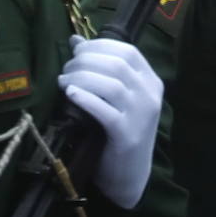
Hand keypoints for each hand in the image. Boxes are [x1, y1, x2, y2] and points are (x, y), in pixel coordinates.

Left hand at [59, 36, 163, 208]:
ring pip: (111, 84)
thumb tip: (76, 41)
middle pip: (118, 64)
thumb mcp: (116, 99)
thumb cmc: (118, 134)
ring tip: (63, 81)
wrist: (129, 175)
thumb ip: (103, 72)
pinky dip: (86, 99)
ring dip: (82, 77)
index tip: (77, 50)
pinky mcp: (127, 135)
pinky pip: (105, 111)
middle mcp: (150, 95)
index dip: (99, 45)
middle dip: (86, 61)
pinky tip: (71, 95)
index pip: (129, 51)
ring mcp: (141, 115)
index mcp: (151, 82)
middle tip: (66, 69)